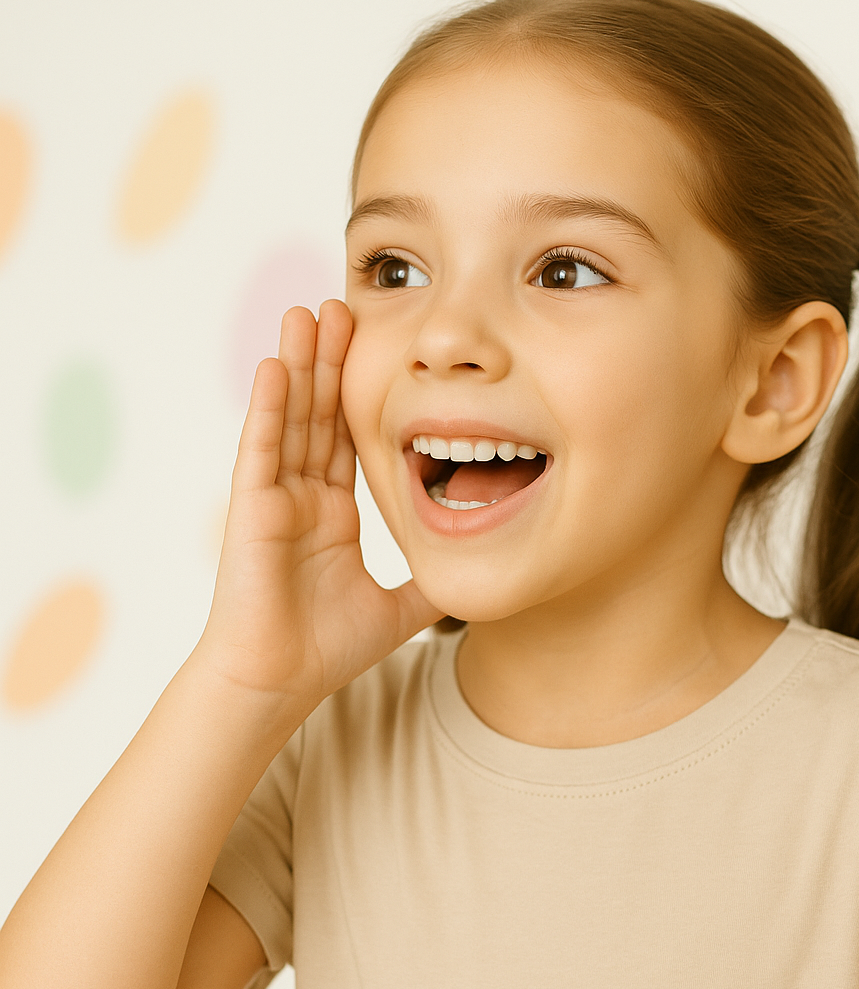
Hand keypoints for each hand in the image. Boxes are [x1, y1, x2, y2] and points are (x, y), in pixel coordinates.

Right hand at [196, 300, 440, 714]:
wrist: (279, 684)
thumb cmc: (325, 651)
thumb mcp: (399, 607)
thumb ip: (431, 580)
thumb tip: (476, 570)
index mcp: (331, 513)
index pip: (347, 436)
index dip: (359, 391)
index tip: (373, 345)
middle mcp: (302, 497)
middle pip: (318, 414)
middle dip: (329, 359)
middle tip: (342, 304)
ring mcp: (274, 499)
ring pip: (289, 418)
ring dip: (298, 365)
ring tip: (307, 311)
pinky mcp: (252, 510)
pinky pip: (262, 449)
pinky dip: (269, 407)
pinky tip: (278, 364)